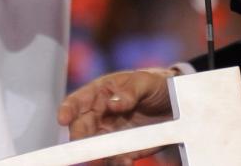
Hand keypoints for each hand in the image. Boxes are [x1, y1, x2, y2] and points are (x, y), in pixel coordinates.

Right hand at [57, 67, 176, 164]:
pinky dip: (118, 163)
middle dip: (80, 138)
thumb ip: (128, 92)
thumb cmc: (154, 84)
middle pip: (83, 127)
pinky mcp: (128, 148)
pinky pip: (117, 159)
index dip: (68, 109)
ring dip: (98, 155)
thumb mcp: (144, 82)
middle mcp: (102, 114)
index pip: (78, 100)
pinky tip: (125, 162)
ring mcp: (113, 133)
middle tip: (83, 148)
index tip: (62, 119)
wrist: (178, 102)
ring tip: (102, 161)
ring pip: (97, 146)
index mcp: (100, 92)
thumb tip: (111, 103)